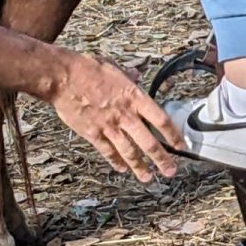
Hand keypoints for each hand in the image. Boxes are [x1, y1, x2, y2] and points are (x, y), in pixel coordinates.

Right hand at [46, 49, 179, 182]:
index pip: (160, 120)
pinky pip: (107, 151)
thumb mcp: (114, 67)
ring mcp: (109, 126)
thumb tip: (135, 75)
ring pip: (129, 152)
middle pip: (148, 142)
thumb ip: (127, 75)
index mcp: (134, 97)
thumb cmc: (88, 68)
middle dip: (161, 159)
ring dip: (140, 167)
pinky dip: (115, 161)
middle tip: (170, 171)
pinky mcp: (92, 133)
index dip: (173, 135)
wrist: (64, 77)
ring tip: (148, 178)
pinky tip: (121, 169)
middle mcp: (125, 115)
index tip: (181, 145)